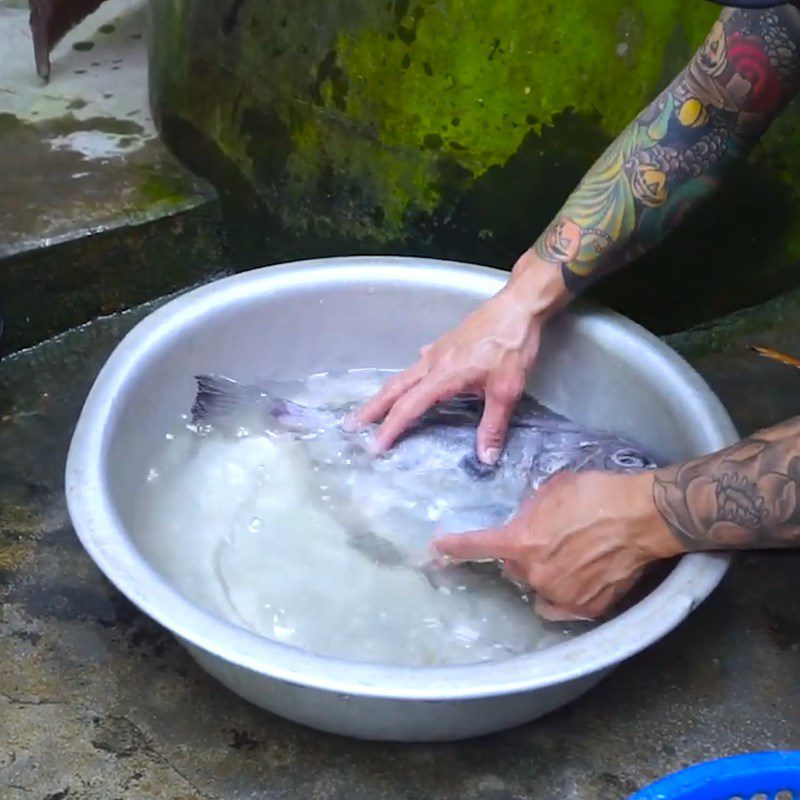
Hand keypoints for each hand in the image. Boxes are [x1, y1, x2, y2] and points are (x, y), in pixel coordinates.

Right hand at [351, 254, 567, 463]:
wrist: (520, 305)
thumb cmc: (513, 346)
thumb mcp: (507, 390)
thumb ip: (493, 425)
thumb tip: (486, 457)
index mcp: (443, 376)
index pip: (409, 407)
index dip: (390, 428)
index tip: (374, 446)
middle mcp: (433, 362)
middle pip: (395, 388)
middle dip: (372, 408)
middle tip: (351, 425)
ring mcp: (438, 350)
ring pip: (405, 375)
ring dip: (388, 393)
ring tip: (375, 407)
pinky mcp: (448, 342)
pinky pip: (423, 363)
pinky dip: (414, 375)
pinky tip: (419, 376)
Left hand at [433, 470, 684, 620]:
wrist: (642, 516)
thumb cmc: (597, 494)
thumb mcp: (553, 490)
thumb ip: (530, 511)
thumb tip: (525, 522)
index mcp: (521, 542)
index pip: (478, 546)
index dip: (455, 548)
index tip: (437, 551)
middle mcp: (535, 574)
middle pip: (513, 567)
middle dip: (523, 554)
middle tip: (550, 537)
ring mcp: (560, 595)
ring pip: (538, 586)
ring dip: (546, 573)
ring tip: (573, 555)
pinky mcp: (586, 609)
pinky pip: (562, 605)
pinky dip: (566, 593)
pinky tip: (582, 576)